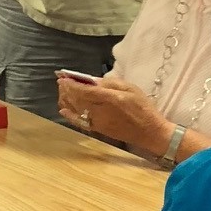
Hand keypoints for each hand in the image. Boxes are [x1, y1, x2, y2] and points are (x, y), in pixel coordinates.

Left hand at [57, 75, 171, 156]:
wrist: (150, 132)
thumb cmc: (143, 107)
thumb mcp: (131, 88)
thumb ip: (111, 83)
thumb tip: (93, 81)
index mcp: (110, 98)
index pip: (85, 90)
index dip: (72, 84)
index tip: (63, 78)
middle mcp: (101, 111)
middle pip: (77, 100)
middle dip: (67, 90)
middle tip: (61, 83)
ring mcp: (98, 122)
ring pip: (76, 110)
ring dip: (66, 100)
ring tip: (62, 92)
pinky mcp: (98, 130)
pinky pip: (80, 122)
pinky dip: (70, 116)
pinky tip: (63, 110)